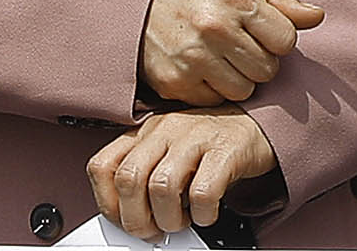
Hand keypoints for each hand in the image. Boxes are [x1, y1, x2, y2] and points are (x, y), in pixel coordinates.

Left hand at [87, 107, 277, 240]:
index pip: (102, 167)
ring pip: (161, 187)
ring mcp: (194, 137)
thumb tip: (125, 218)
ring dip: (169, 219)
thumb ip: (143, 174)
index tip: (123, 220)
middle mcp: (165, 129)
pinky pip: (203, 192)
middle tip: (153, 230)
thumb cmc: (206, 145)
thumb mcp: (165, 152)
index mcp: (144, 132)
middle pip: (128, 179)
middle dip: (137, 219)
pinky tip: (204, 213)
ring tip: (182, 220)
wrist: (253, 126)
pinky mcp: (225, 151)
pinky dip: (201, 214)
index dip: (108, 203)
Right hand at [138, 0, 321, 105]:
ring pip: (243, 91)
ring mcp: (193, 57)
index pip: (286, 40)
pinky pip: (213, 101)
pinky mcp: (175, 82)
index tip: (263, 34)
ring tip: (218, 58)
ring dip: (235, 79)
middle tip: (237, 47)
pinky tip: (198, 68)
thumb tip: (316, 15)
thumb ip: (278, 1)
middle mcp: (215, 27)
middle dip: (257, 62)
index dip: (277, 39)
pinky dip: (209, 90)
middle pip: (267, 71)